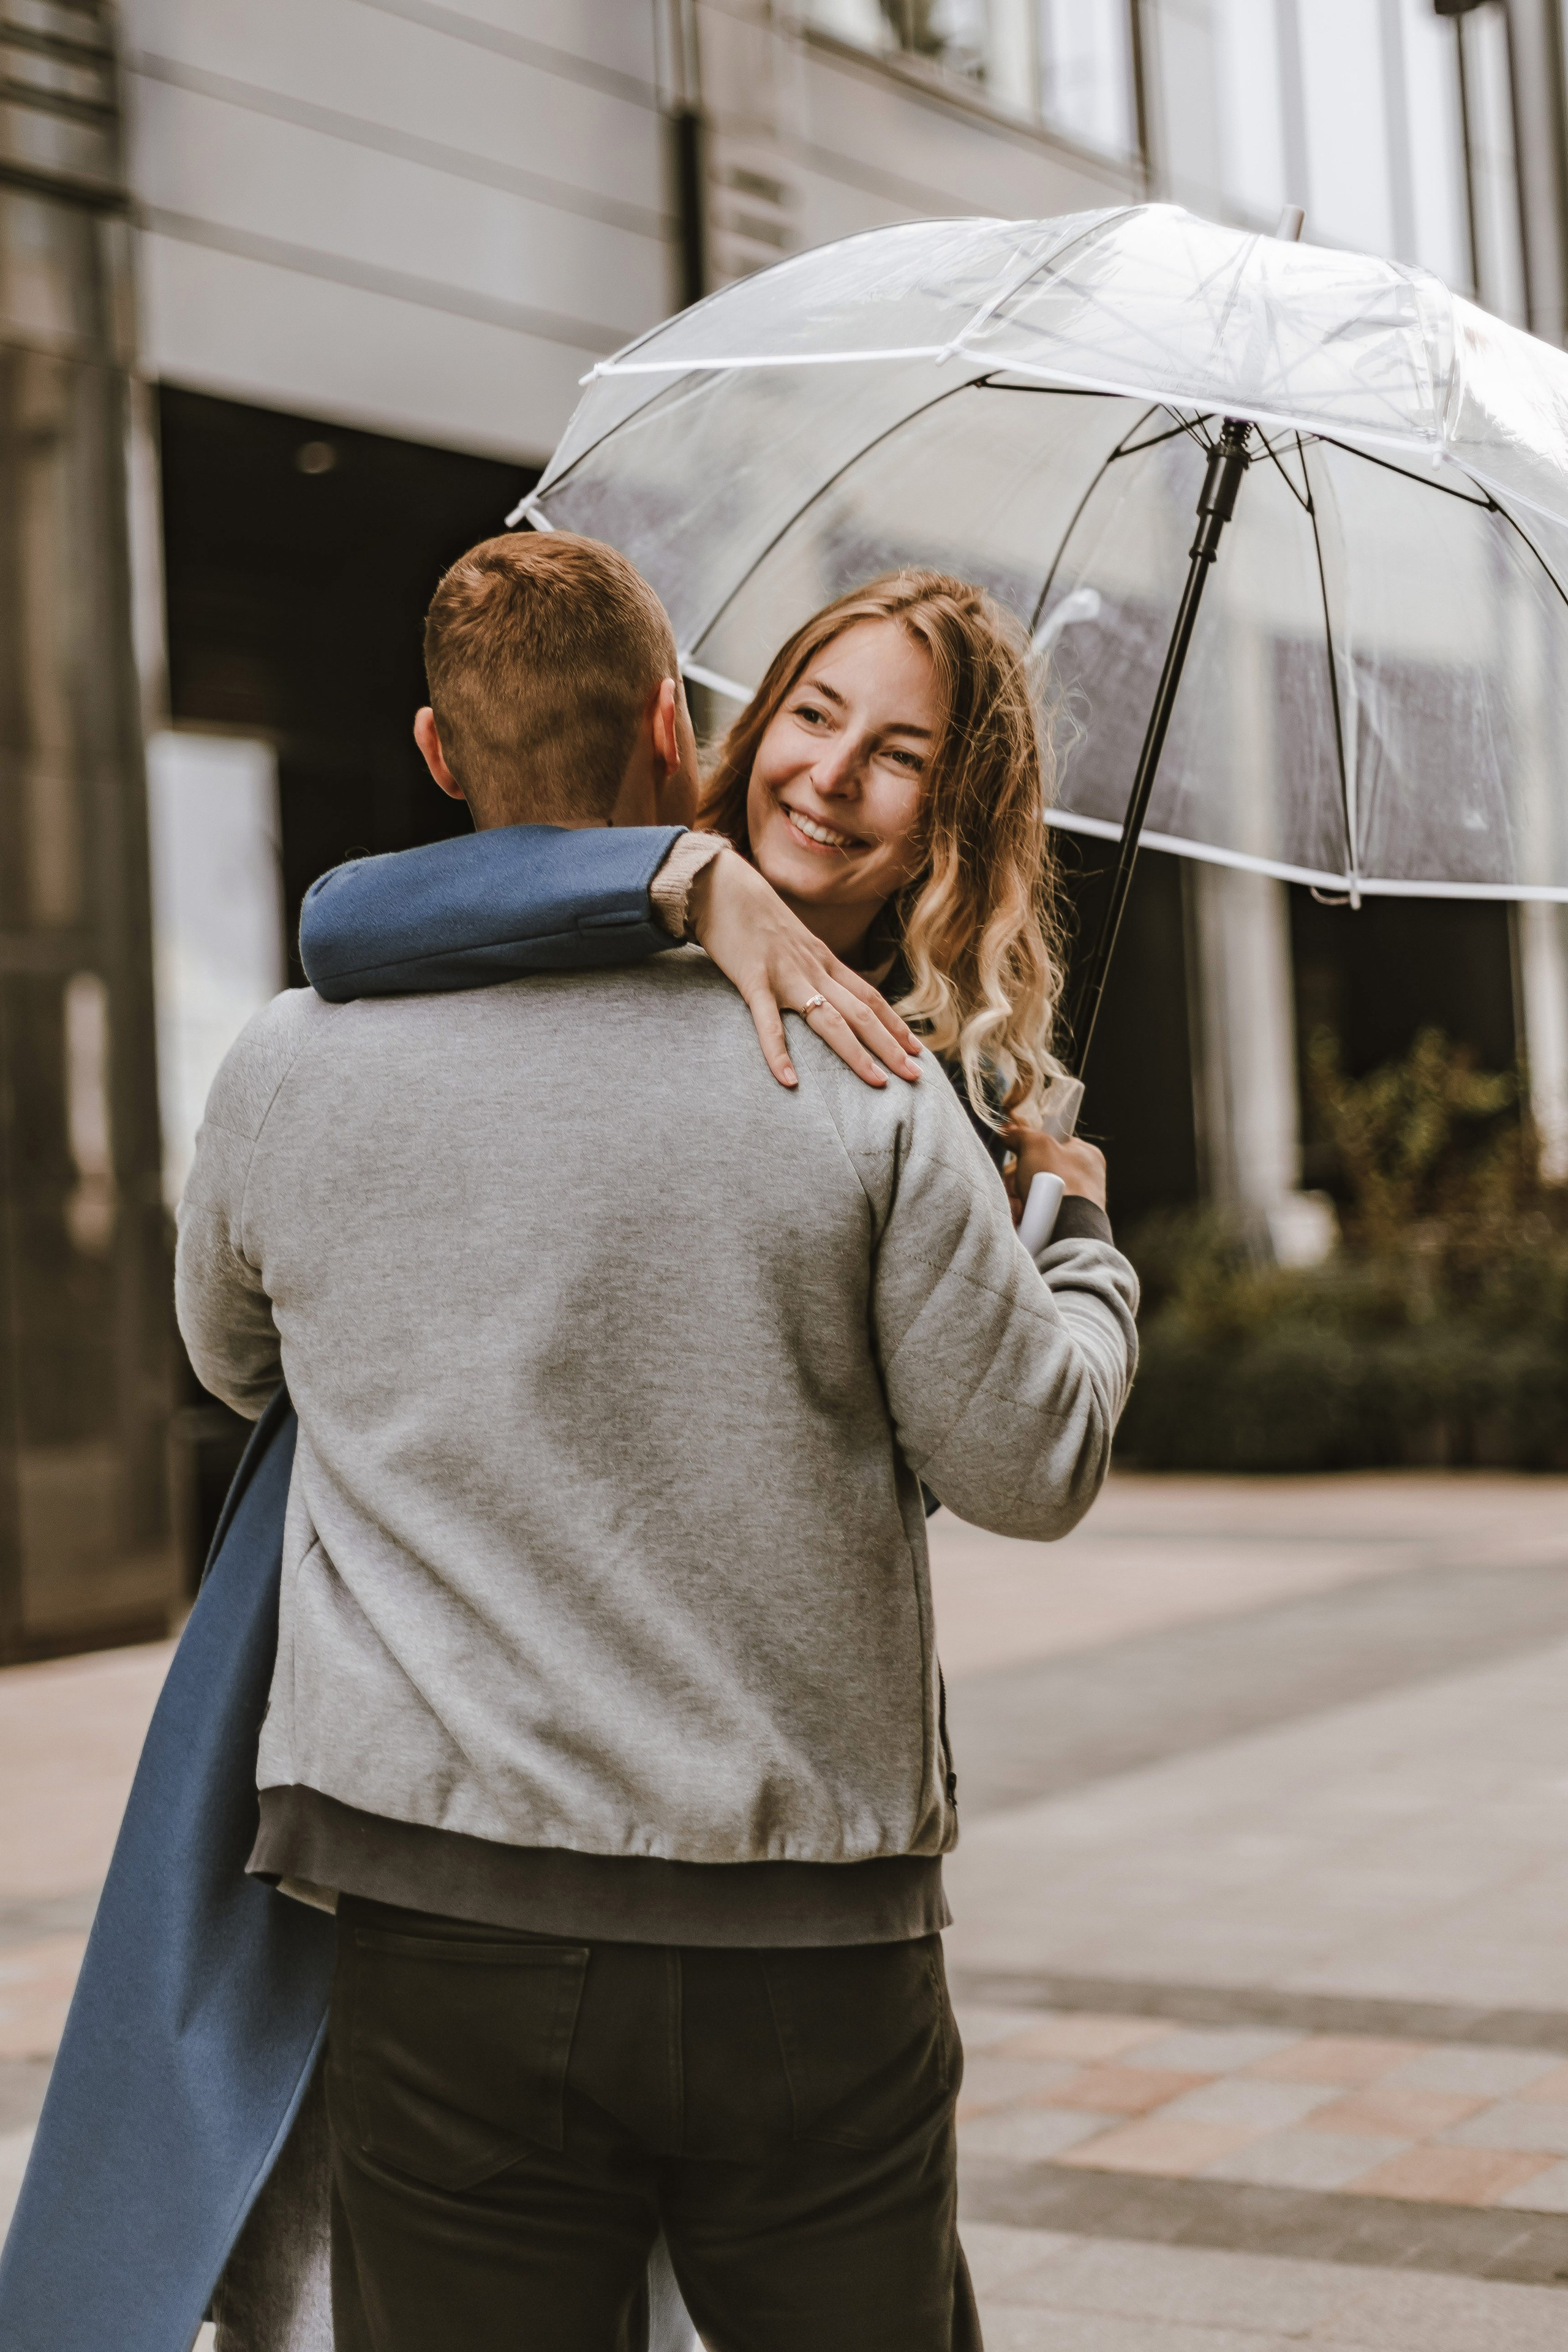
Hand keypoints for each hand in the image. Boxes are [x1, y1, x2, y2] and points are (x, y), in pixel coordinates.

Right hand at [688, 850, 921, 1090]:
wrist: (721, 886)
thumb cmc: (754, 916)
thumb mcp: (794, 940)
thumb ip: (811, 966)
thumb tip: (825, 990)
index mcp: (824, 961)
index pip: (870, 997)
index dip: (895, 1024)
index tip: (917, 1049)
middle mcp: (814, 970)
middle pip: (861, 1013)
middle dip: (891, 1046)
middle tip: (915, 1076)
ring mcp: (785, 976)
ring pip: (829, 1021)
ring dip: (857, 1054)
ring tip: (878, 1082)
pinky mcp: (753, 980)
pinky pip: (769, 1023)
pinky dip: (778, 1053)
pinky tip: (790, 1081)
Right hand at [1000, 1120, 1106, 1218]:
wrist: (1067, 1228)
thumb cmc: (1060, 1182)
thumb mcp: (1037, 1144)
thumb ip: (1022, 1134)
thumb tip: (1009, 1132)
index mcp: (1085, 1154)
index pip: (1051, 1144)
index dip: (1031, 1149)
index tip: (1021, 1155)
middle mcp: (1082, 1177)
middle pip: (1036, 1169)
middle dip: (1019, 1178)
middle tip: (1020, 1183)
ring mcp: (1073, 1200)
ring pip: (1031, 1191)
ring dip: (1018, 1197)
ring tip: (1022, 1205)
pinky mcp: (1062, 1220)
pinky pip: (1034, 1210)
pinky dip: (1024, 1213)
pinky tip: (1023, 1217)